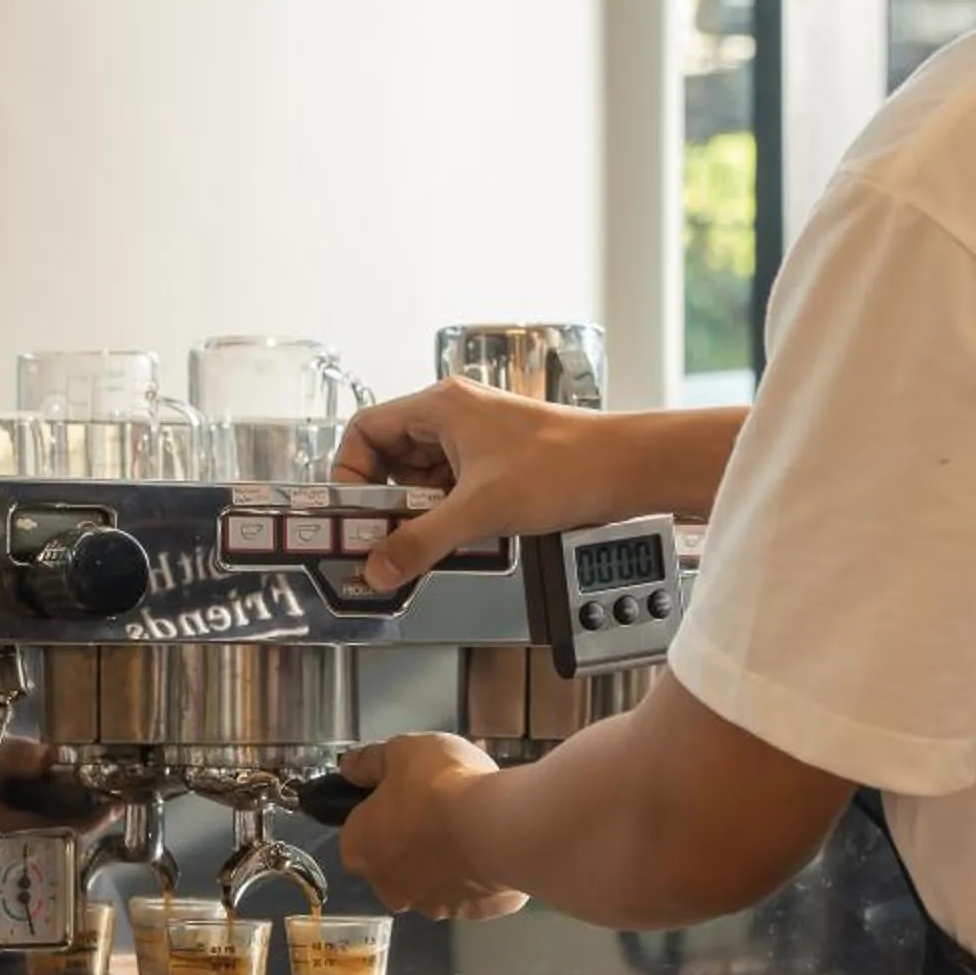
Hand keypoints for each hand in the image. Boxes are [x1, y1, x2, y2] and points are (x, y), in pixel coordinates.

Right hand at [330, 380, 620, 589]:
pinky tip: (460, 537)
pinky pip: (454, 487)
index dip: (350, 472)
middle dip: (388, 501)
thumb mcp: (479, 512)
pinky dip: (449, 513)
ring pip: (425, 477)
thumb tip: (379, 567)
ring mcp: (479, 438)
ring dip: (421, 512)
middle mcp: (456, 416)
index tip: (354, 512)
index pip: (365, 431)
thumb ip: (421, 542)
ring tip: (428, 540)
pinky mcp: (499, 462)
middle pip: (392, 457)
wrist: (626, 470)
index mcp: (441, 407)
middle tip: (385, 537)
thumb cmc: (565, 466)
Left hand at [338, 735, 528, 920]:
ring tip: (471, 827)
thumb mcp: (401, 752)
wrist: (497, 825)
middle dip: (411, 842)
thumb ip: (369, 762)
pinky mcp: (473, 913)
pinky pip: (472, 892)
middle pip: (393, 863)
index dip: (379, 813)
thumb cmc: (440, 787)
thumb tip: (349, 767)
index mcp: (359, 849)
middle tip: (438, 809)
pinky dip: (479, 873)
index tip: (402, 796)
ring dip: (446, 860)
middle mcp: (388, 886)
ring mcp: (432, 905)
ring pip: (433, 881)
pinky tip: (493, 846)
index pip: (358, 834)